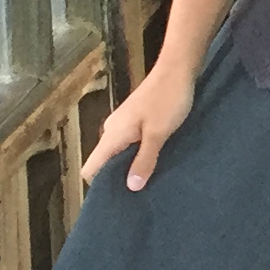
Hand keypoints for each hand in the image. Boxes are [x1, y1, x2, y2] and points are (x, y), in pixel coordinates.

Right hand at [83, 62, 195, 190]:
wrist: (177, 69)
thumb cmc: (168, 100)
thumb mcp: (158, 134)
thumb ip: (144, 160)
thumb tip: (131, 187)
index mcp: (112, 135)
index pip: (91, 167)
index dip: (100, 186)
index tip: (117, 201)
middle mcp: (112, 130)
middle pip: (105, 163)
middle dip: (118, 179)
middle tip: (139, 197)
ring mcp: (124, 124)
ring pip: (119, 153)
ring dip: (131, 166)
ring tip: (150, 182)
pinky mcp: (136, 120)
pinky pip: (131, 144)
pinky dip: (139, 154)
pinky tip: (156, 161)